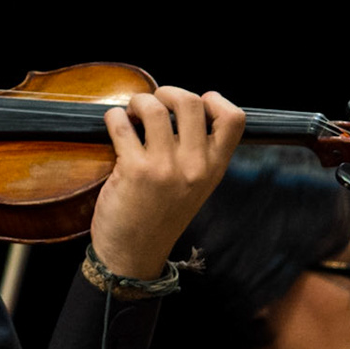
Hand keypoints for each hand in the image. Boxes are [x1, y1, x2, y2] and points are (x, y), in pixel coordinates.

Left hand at [90, 88, 245, 278]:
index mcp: (214, 169)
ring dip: (138, 101)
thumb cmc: (160, 217)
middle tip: (155, 101)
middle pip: (191, 102)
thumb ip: (198, 154)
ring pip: (154, 107)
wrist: (133, 256)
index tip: (197, 102)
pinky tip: (115, 124)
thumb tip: (181, 108)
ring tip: (132, 112)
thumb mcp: (195, 188)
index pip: (235, 119)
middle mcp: (194, 167)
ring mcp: (165, 168)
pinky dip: (114, 117)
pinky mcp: (134, 170)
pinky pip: (122, 124)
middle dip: (168, 92)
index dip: (216, 100)